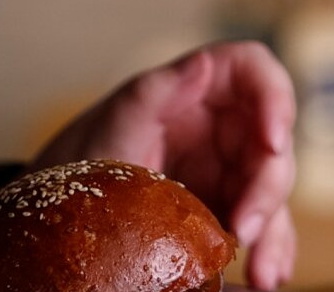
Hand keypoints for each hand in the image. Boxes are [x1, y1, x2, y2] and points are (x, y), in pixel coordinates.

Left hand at [31, 40, 296, 289]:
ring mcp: (224, 167)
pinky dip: (269, 250)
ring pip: (271, 188)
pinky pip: (261, 225)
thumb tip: (201, 63)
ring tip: (262, 273)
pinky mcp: (225, 208)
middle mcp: (217, 124)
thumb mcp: (113, 124)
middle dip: (268, 186)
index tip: (274, 140)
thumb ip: (154, 92)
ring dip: (273, 231)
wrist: (58, 217)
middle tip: (246, 228)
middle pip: (271, 139)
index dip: (275, 96)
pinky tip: (266, 275)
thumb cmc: (81, 156)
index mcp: (194, 88)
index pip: (252, 70)